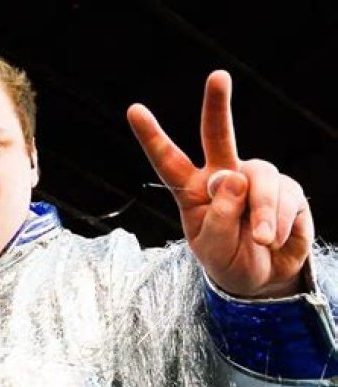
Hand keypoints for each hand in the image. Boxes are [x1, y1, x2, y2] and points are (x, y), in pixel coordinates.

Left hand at [126, 70, 313, 297]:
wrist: (264, 278)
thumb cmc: (228, 260)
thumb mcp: (212, 249)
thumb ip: (218, 218)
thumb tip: (233, 176)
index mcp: (192, 190)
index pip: (168, 160)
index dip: (152, 136)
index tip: (134, 109)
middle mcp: (222, 176)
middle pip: (218, 134)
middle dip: (217, 104)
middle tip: (218, 76)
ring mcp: (254, 179)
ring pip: (258, 178)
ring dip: (262, 213)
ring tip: (259, 239)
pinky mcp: (286, 188)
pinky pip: (286, 196)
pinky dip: (279, 223)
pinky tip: (273, 240)